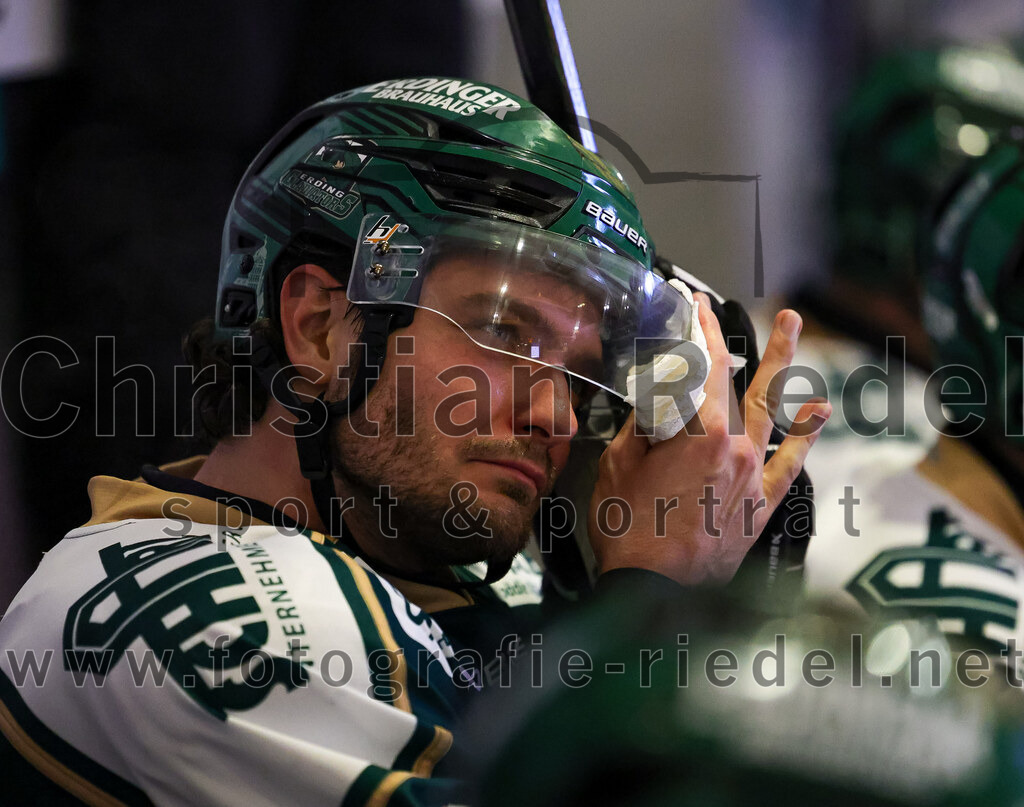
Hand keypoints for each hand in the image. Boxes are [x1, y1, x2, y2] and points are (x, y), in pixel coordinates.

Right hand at [588, 294, 829, 584]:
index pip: (706, 366)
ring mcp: (753, 477)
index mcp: (701, 432)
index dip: (703, 329)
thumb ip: (641, 426)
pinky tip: (817, 413)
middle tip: (777, 313)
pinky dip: (804, 437)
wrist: (651, 592)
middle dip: (757, 342)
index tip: (699, 306)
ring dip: (784, 370)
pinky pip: (789, 464)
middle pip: (747, 383)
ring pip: (773, 412)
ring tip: (794, 335)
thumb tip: (654, 407)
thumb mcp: (619, 465)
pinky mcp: (760, 506)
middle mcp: (737, 448)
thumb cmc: (628, 531)